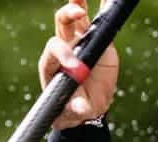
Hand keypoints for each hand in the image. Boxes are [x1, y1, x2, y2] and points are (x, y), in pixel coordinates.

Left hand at [39, 0, 120, 129]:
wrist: (86, 106)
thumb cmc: (71, 110)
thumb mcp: (71, 113)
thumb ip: (75, 109)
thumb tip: (81, 108)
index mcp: (52, 64)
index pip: (53, 50)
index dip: (62, 53)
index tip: (75, 65)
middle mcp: (64, 47)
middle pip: (61, 24)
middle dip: (67, 16)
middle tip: (78, 14)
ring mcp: (80, 41)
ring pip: (77, 17)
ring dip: (79, 3)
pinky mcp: (97, 40)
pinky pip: (100, 21)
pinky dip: (105, 7)